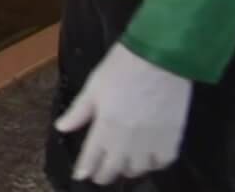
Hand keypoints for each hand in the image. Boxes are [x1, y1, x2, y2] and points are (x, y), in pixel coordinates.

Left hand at [54, 43, 191, 184]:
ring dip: (128, 169)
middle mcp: (128, 138)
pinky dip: (154, 164)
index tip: (81, 175)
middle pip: (114, 167)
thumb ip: (79, 111)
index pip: (92, 156)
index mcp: (106, 125)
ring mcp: (152, 140)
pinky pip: (163, 161)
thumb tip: (61, 127)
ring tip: (123, 166)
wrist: (160, 58)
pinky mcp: (173, 137)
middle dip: (104, 174)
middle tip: (99, 176)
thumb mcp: (93, 86)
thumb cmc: (122, 67)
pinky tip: (148, 160)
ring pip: (138, 168)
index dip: (85, 168)